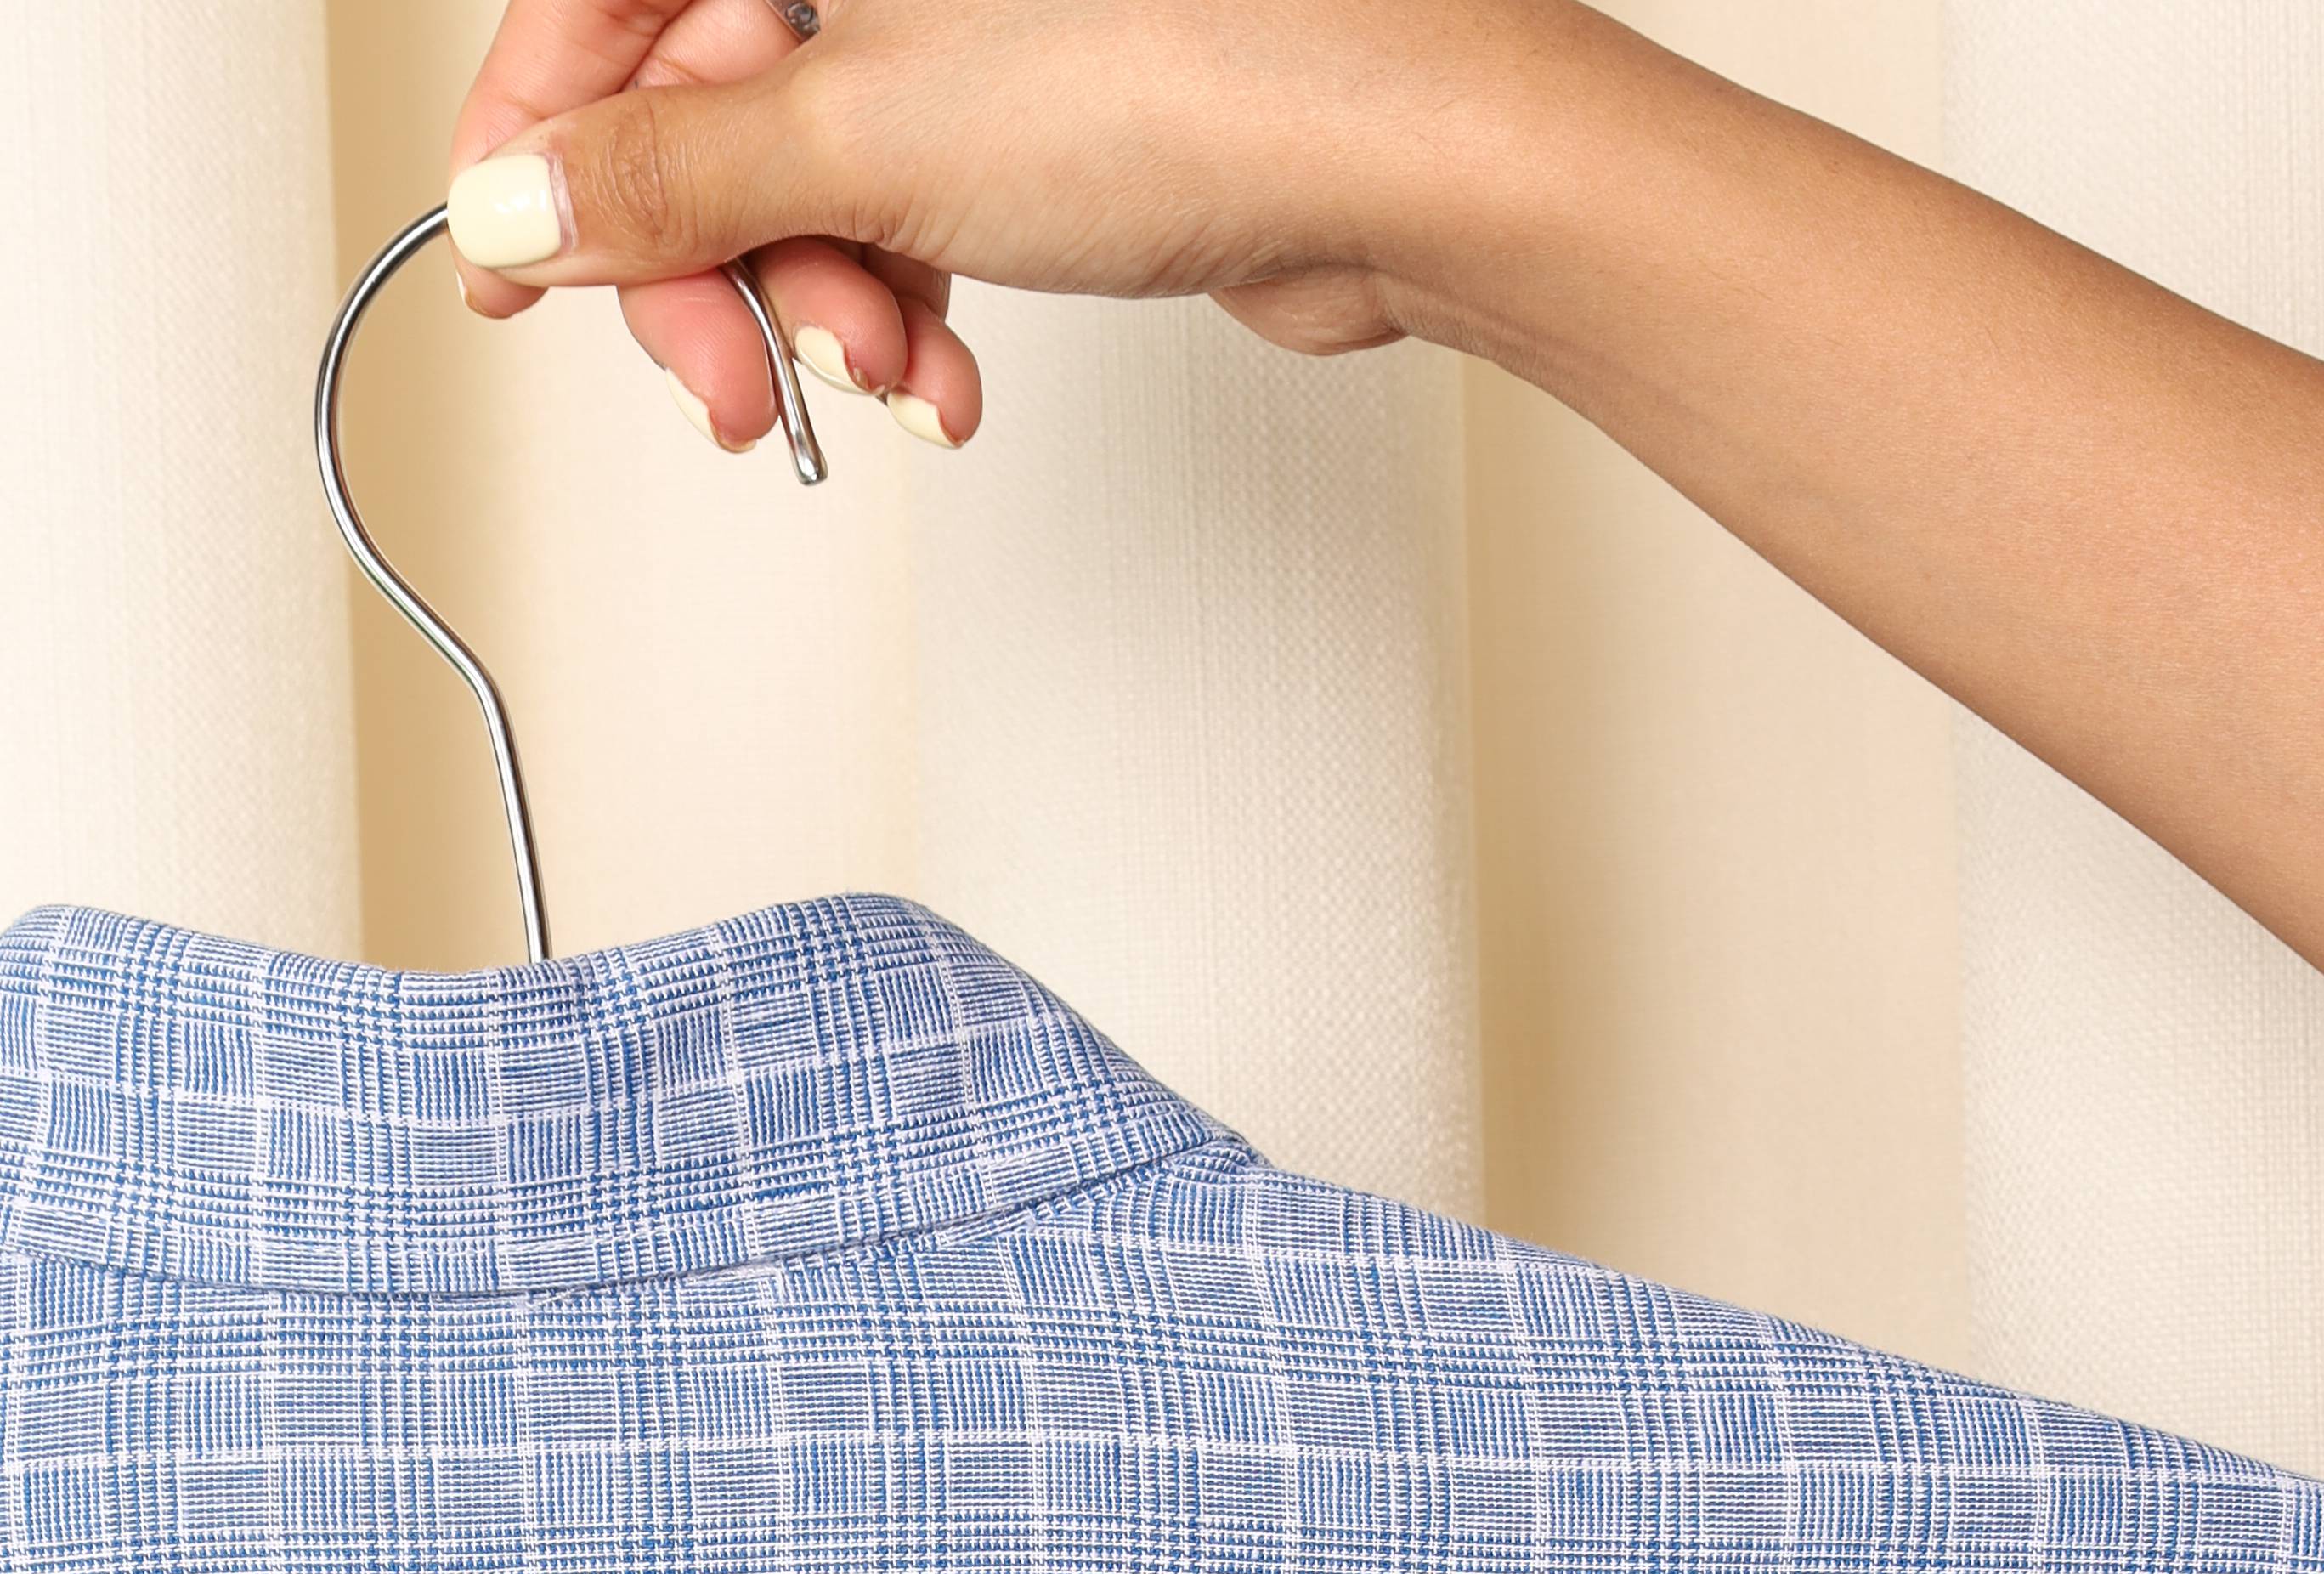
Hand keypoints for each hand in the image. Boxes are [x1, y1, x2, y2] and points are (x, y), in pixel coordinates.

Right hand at [445, 0, 1595, 446]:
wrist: (1406, 154)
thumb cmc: (1195, 73)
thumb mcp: (866, 135)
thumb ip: (669, 178)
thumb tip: (516, 205)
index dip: (540, 138)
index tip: (513, 271)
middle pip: (697, 97)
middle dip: (709, 265)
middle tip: (736, 382)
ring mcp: (962, 16)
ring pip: (801, 174)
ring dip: (819, 310)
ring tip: (885, 373)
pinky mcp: (1033, 106)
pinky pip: (903, 209)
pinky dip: (902, 307)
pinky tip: (938, 376)